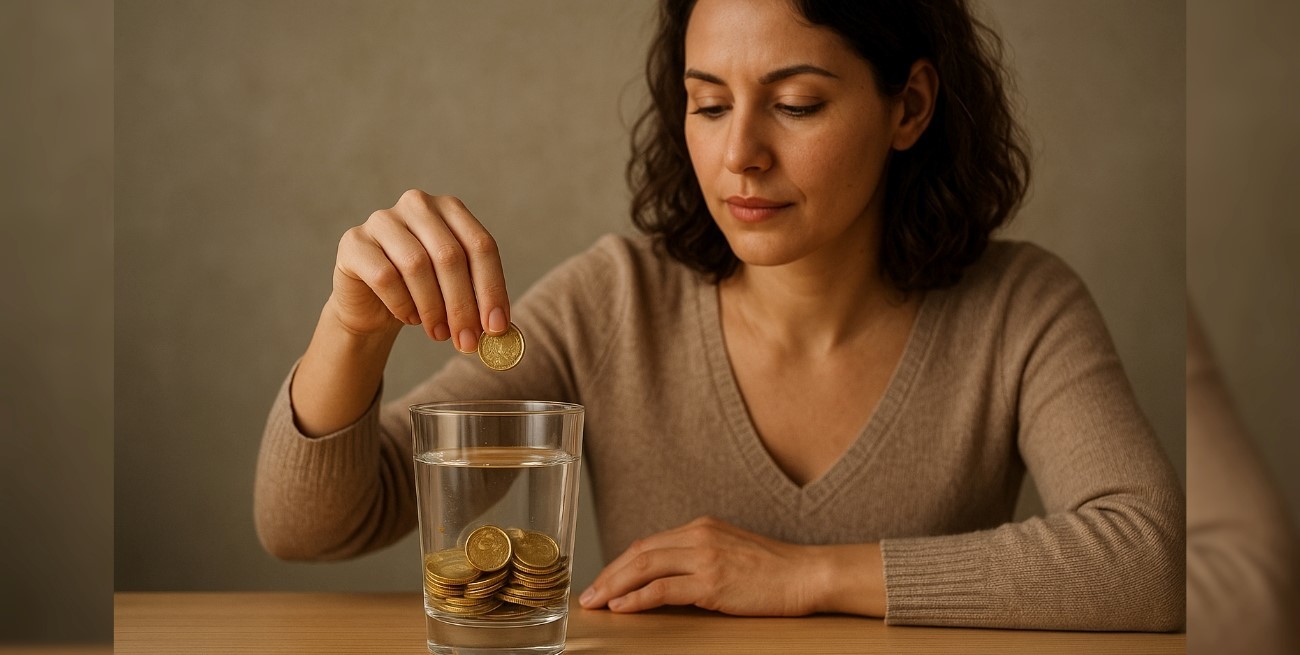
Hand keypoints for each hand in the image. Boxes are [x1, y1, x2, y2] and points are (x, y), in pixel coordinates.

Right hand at [328, 190, 508, 352]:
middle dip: (462, 305)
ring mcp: (383, 220)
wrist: (372, 303)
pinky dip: (402, 304)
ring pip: (417, 265)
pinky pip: (385, 276)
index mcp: (451, 209)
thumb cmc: (422, 293)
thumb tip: (500, 330)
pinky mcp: (354, 243)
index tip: (496, 328)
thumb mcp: (456, 292)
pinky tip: (409, 318)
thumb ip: (478, 301)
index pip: (481, 245)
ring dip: (432, 308)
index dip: (491, 289)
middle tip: (468, 342)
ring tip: (439, 334)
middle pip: (449, 255)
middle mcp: (417, 205)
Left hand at [578, 516, 882, 616]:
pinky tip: (622, 607)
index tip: (602, 581)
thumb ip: (700, 557)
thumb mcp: (731, 552)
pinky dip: (637, 597)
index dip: (620, 564)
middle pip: (639, 552)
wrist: (808, 574)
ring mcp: (705, 556)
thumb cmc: (774, 570)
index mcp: (702, 527)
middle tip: (588, 595)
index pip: (648, 544)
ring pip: (644, 566)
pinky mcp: (712, 580)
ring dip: (614, 586)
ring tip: (596, 603)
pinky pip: (663, 588)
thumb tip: (666, 580)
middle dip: (608, 575)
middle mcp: (699, 536)